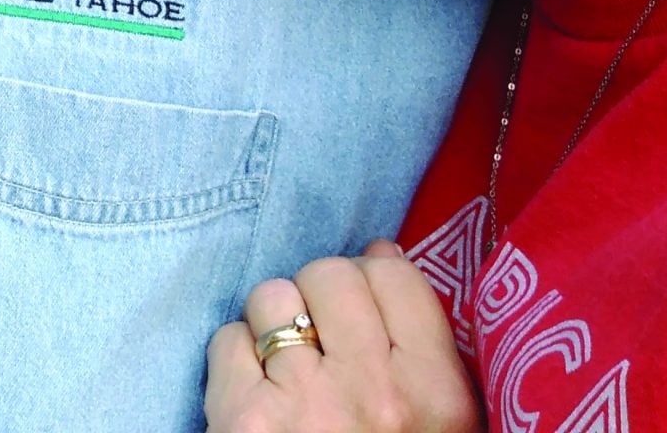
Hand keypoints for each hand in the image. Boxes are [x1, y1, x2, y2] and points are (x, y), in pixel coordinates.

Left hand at [204, 240, 483, 432]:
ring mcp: (306, 402)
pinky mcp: (244, 418)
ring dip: (270, 323)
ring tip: (285, 367)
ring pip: (271, 297)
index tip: (360, 306)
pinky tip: (253, 395)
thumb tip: (382, 251)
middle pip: (329, 273)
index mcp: (437, 395)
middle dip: (316, 294)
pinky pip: (227, 339)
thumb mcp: (439, 425)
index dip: (369, 278)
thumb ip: (421, 345)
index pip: (394, 275)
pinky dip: (233, 360)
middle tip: (318, 337)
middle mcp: (375, 391)